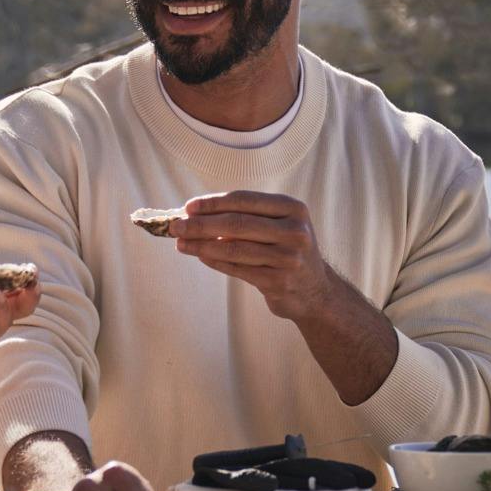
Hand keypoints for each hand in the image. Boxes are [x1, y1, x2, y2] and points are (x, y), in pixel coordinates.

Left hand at [172, 191, 338, 320]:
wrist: (315, 290)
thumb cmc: (286, 250)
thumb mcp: (277, 226)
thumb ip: (245, 217)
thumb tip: (195, 214)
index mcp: (292, 208)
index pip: (244, 200)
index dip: (213, 203)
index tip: (188, 207)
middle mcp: (294, 230)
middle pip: (236, 224)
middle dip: (201, 224)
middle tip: (175, 226)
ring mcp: (289, 258)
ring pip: (234, 248)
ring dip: (201, 245)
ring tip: (180, 243)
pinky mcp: (279, 282)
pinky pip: (237, 269)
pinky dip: (215, 261)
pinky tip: (200, 256)